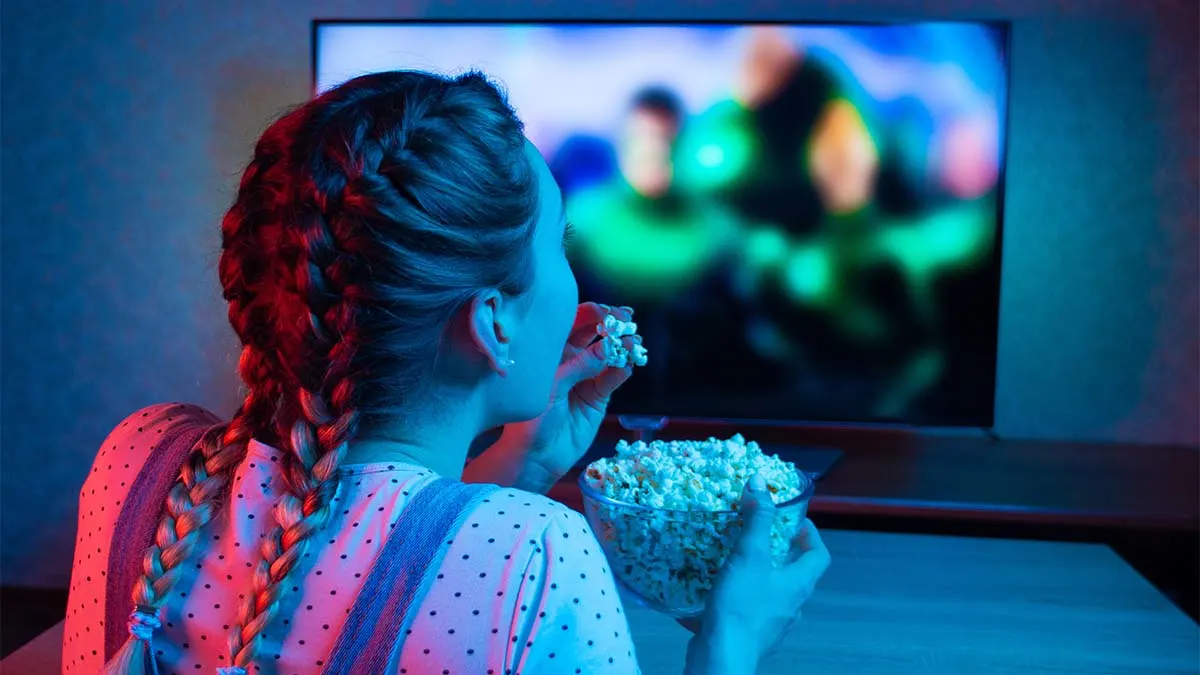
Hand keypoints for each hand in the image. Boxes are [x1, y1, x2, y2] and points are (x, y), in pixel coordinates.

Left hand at [496, 302, 639, 484]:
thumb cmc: (531, 418)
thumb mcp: (551, 387)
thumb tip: (608, 347)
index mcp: (551, 350)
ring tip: (632, 343)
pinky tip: (628, 365)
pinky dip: (623, 369)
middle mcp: (570, 359)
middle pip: (595, 333)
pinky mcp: (599, 396)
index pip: (573, 322)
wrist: (537, 455)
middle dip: (612, 323)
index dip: (591, 313)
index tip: (605, 311)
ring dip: (622, 346)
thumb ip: (579, 366)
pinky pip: (614, 377)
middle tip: (626, 319)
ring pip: (609, 354)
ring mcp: (586, 377)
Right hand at [681, 475, 830, 667]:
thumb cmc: (742, 604)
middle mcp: (792, 606)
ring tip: (736, 559)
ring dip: (760, 575)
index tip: (794, 519)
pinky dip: (739, 597)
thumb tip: (760, 481)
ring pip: (773, 593)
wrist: (723, 657)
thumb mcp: (749, 555)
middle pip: (797, 574)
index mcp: (798, 584)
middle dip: (782, 552)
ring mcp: (773, 624)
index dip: (811, 535)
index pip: (820, 555)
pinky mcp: (751, 635)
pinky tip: (715, 591)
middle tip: (761, 534)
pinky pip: (750, 610)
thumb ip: (756, 518)